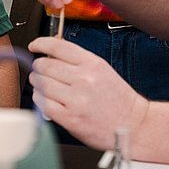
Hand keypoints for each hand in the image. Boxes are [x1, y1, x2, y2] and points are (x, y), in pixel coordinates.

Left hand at [27, 36, 148, 149]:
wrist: (133, 125)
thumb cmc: (119, 100)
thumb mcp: (103, 70)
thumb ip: (79, 61)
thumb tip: (53, 53)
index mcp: (92, 64)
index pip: (57, 46)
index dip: (41, 43)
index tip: (35, 46)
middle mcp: (83, 79)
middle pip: (45, 65)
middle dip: (38, 66)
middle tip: (39, 69)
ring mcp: (75, 99)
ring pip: (41, 83)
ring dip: (37, 82)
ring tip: (41, 84)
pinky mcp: (70, 118)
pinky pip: (43, 103)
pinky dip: (39, 99)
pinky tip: (44, 98)